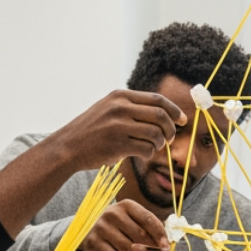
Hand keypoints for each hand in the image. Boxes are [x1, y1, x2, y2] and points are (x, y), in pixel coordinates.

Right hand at [55, 89, 185, 166]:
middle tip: (170, 139)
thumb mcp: (108, 108)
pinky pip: (146, 149)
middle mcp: (120, 107)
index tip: (182, 120)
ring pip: (156, 133)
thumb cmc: (91, 130)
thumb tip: (163, 114)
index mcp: (120, 96)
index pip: (157, 100)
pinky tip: (143, 154)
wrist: (68, 146)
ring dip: (161, 143)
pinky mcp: (118, 144)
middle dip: (171, 129)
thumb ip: (131, 107)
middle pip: (160, 115)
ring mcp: (119, 125)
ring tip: (155, 147)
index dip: (174, 110)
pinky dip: (150, 153)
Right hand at [80, 200, 171, 250]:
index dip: (159, 234)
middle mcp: (112, 212)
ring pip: (127, 248)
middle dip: (150, 249)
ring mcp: (101, 226)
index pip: (148, 219)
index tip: (167, 248)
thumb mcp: (134, 223)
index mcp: (127, 205)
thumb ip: (150, 229)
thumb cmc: (121, 228)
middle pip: (139, 235)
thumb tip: (168, 244)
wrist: (93, 234)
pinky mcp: (92, 240)